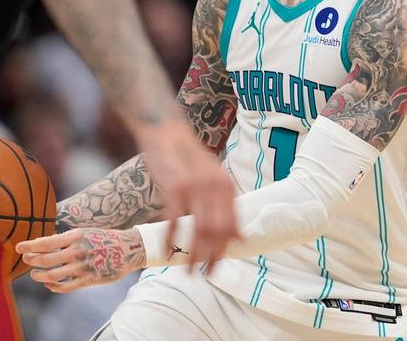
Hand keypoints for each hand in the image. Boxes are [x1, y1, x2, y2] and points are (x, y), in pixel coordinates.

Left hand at [17, 228, 145, 292]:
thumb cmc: (104, 239)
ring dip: (39, 276)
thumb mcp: (85, 232)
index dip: (30, 245)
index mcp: (76, 236)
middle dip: (32, 260)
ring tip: (35, 274)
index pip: (46, 242)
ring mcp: (82, 266)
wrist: (129, 248)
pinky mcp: (88, 279)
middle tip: (26, 260)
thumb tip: (42, 243)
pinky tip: (49, 284)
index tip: (18, 248)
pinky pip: (65, 287)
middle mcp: (77, 250)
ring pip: (52, 275)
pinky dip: (53, 287)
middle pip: (46, 259)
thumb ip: (65, 239)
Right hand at [140, 119, 238, 271]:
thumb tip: (240, 237)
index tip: (218, 265)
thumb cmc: (188, 158)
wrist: (166, 130)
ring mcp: (195, 186)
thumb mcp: (213, 177)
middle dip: (213, 257)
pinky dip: (172, 238)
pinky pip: (174, 220)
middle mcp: (214, 186)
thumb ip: (226, 204)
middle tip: (206, 275)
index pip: (232, 225)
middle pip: (218, 231)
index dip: (226, 249)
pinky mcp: (174, 186)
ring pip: (199, 229)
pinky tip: (169, 250)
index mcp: (226, 185)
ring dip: (194, 254)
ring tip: (189, 270)